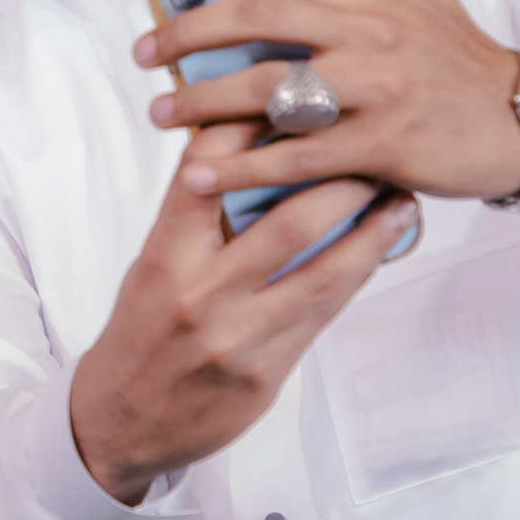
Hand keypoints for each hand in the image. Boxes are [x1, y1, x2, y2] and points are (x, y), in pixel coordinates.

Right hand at [68, 121, 420, 504]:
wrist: (120, 422)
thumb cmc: (141, 332)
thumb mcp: (153, 265)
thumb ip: (197, 218)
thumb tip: (252, 154)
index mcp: (165, 257)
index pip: (210, 173)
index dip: (254, 127)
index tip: (294, 97)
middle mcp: (200, 295)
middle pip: (287, 221)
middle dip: (340, 180)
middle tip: (373, 147)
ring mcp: (237, 339)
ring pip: (323, 273)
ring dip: (371, 230)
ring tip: (400, 198)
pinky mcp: (265, 375)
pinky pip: (324, 315)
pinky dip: (358, 275)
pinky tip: (382, 249)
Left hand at [134, 0, 519, 200]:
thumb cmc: (457, 53)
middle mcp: (366, 26)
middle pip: (256, 16)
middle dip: (187, 31)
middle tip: (144, 50)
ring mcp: (372, 86)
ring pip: (267, 88)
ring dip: (202, 102)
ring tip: (161, 113)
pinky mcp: (380, 143)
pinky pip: (297, 156)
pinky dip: (244, 169)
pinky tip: (201, 177)